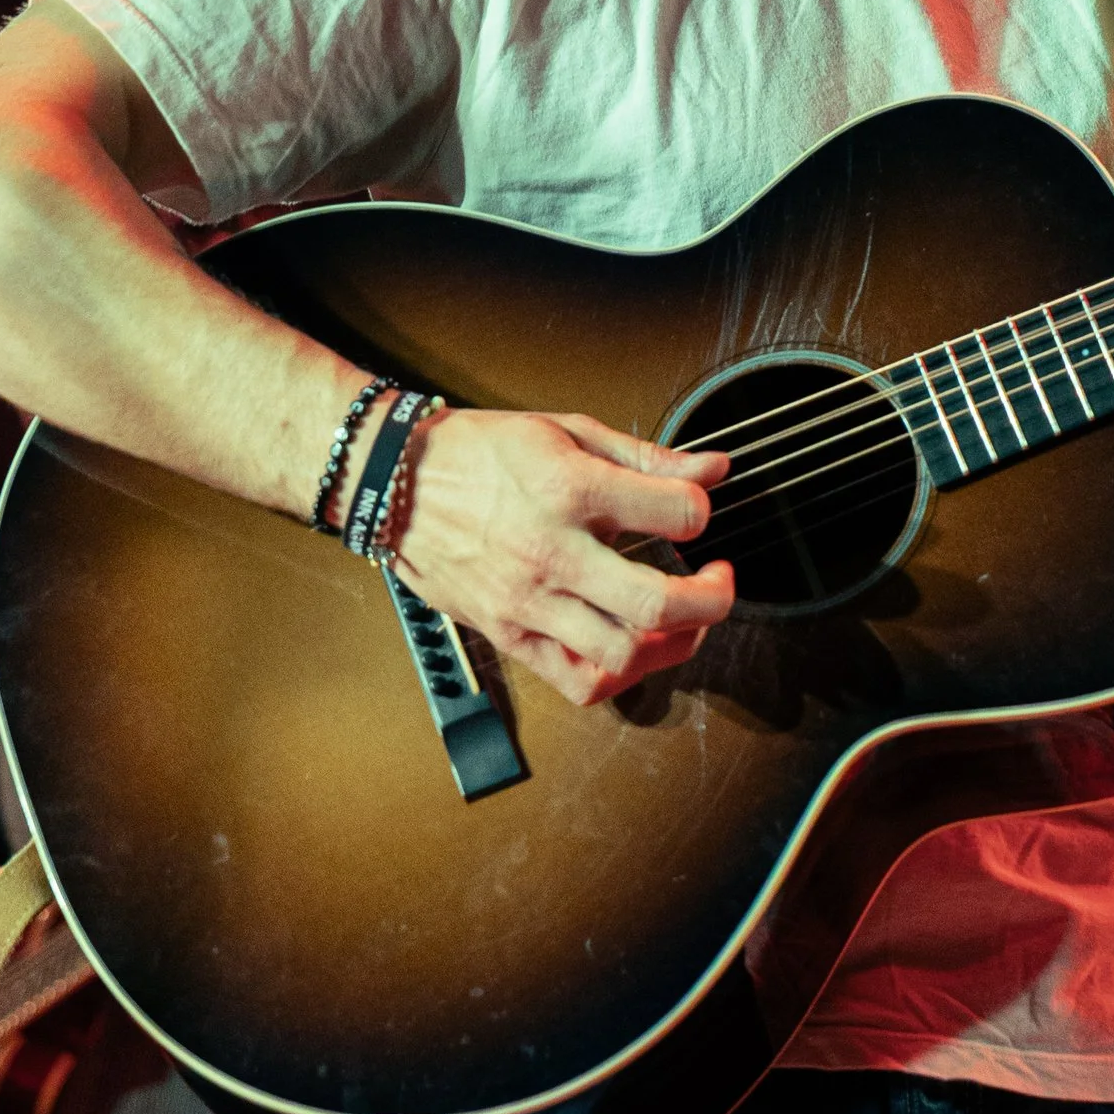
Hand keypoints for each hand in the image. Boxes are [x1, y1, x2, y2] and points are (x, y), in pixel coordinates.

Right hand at [390, 407, 733, 709]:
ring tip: (683, 619)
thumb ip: (647, 457)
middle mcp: (551, 553)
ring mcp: (528, 602)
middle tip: (719, 581)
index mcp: (570, 491)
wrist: (394, 481)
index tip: (698, 511)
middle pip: (657, 603)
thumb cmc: (478, 453)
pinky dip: (619, 675)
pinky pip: (577, 682)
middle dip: (712, 598)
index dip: (703, 511)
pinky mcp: (509, 635)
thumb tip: (713, 467)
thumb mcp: (567, 431)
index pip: (676, 513)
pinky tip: (632, 647)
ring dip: (673, 643)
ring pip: (622, 654)